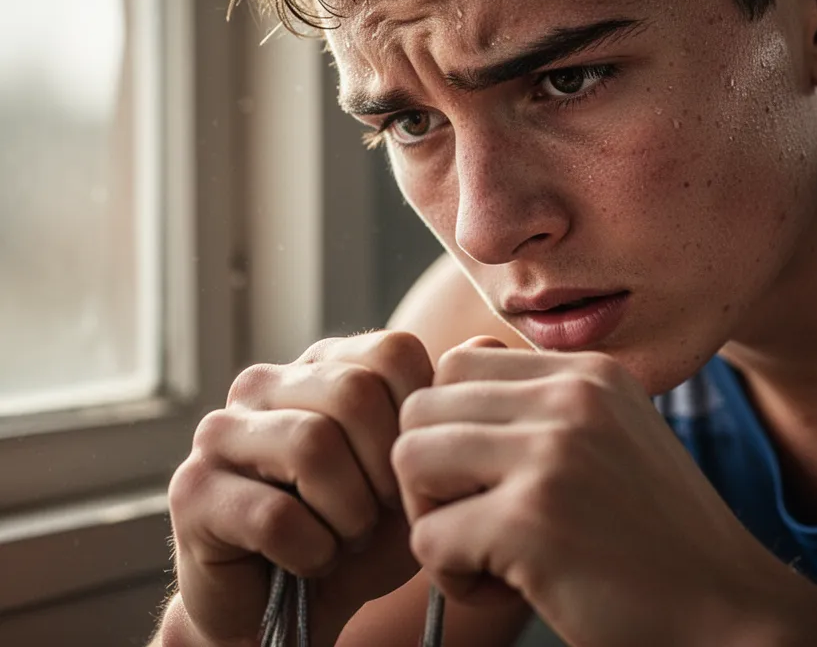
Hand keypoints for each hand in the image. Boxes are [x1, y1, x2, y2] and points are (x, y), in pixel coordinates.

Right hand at [167, 331, 431, 646]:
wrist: (289, 611)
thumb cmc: (358, 534)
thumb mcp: (418, 474)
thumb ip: (448, 409)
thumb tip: (489, 340)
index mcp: (323, 367)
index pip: (393, 350)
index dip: (418, 420)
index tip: (409, 475)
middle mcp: (266, 384)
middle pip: (353, 392)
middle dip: (384, 471)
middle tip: (376, 514)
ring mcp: (221, 432)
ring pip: (312, 445)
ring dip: (348, 515)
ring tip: (342, 536)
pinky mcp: (192, 491)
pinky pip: (276, 515)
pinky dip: (312, 552)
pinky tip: (307, 560)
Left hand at [394, 341, 780, 645]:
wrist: (732, 613)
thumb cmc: (657, 539)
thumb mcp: (611, 440)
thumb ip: (543, 407)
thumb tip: (447, 384)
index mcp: (587, 373)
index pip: (456, 365)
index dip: (450, 429)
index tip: (486, 481)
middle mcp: (570, 396)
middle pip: (422, 408)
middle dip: (428, 474)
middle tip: (475, 522)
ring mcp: (553, 453)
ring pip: (410, 458)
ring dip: (433, 518)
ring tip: (488, 554)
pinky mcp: (534, 519)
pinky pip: (429, 537)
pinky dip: (453, 576)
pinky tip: (509, 589)